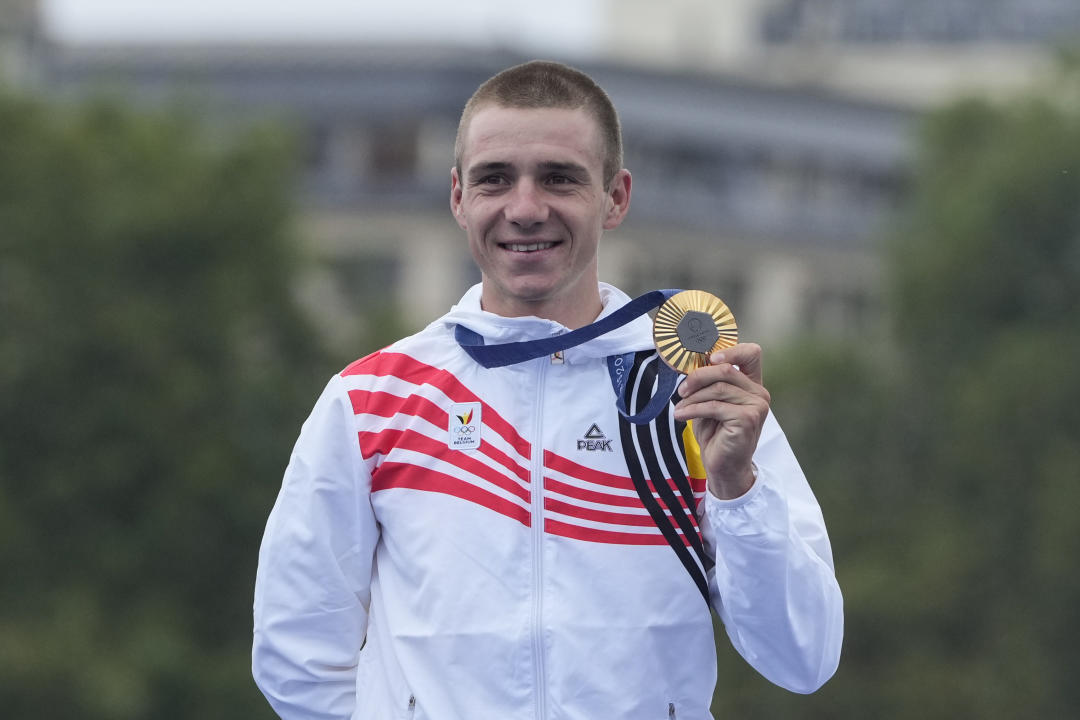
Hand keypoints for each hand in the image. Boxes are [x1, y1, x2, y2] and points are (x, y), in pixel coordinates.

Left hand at [672, 343, 770, 498]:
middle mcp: (759, 393)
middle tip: (681, 390)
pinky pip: (714, 406)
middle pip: (726, 369)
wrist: (724, 467)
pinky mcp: (747, 419)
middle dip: (698, 377)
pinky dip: (693, 409)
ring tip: (679, 408)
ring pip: (718, 387)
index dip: (730, 350)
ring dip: (693, 397)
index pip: (751, 353)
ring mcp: (757, 406)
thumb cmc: (716, 434)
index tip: (709, 358)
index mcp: (752, 384)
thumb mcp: (710, 402)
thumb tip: (689, 365)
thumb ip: (708, 383)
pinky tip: (681, 416)